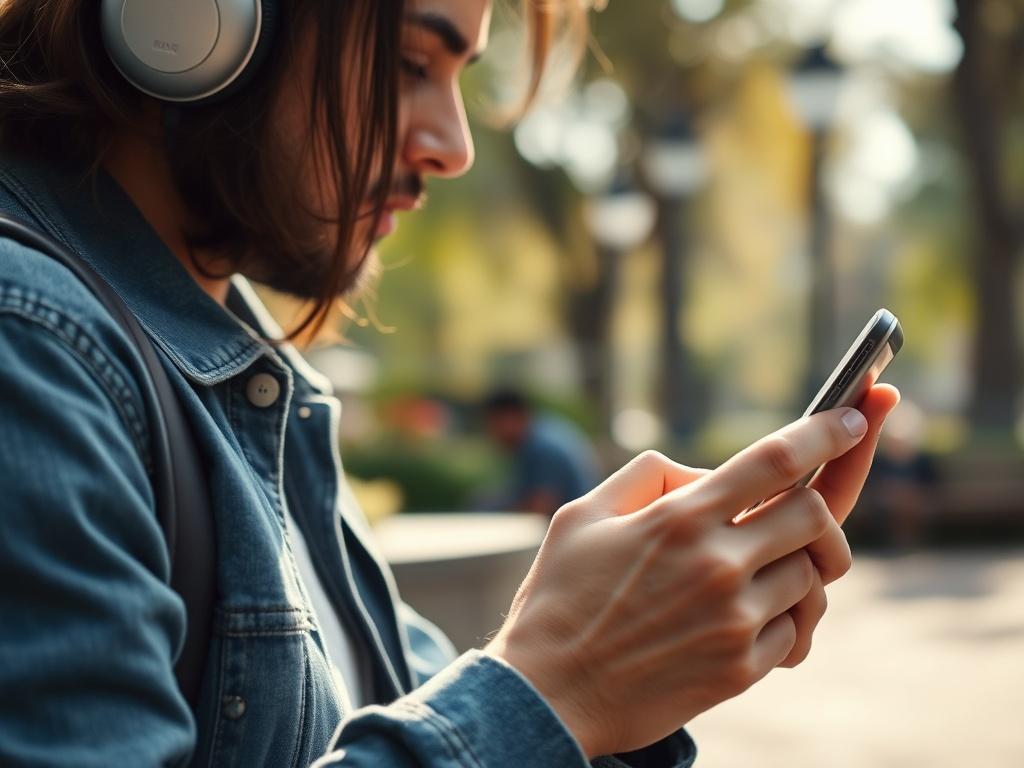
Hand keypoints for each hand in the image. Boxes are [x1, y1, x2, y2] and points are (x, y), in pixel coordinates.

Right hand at [485, 389, 897, 757]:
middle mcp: (717, 564)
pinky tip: (748, 618)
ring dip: (801, 567)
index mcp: (679, 518)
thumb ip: (648, 477)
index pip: (775, 459)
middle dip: (823, 506)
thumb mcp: (582, 515)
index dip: (826, 432)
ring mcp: (734, 620)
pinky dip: (786, 618)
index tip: (856, 415)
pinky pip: (796, 631)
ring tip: (762, 574)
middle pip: (816, 514)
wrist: (549, 696)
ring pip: (814, 576)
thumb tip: (708, 476)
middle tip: (805, 514)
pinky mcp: (741, 668)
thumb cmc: (559, 598)